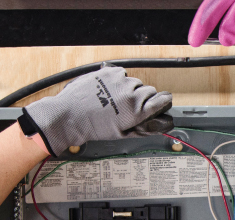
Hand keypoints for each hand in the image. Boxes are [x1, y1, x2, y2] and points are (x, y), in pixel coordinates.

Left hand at [21, 66, 172, 155]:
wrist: (70, 115)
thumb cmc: (93, 126)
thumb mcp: (121, 133)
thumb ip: (143, 129)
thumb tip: (159, 126)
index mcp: (138, 110)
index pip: (163, 100)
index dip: (161, 103)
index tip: (158, 104)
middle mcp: (132, 93)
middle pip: (149, 90)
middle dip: (141, 97)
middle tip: (126, 106)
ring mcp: (121, 80)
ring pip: (133, 82)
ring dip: (127, 88)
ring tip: (112, 99)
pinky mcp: (110, 72)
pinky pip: (121, 74)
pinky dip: (116, 80)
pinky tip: (106, 90)